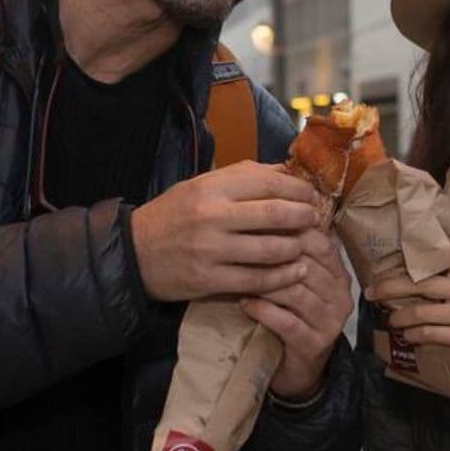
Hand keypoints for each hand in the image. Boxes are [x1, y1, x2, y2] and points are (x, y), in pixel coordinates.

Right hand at [131, 161, 321, 301]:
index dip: (298, 189)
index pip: (268, 182)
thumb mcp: (201, 185)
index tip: (311, 195)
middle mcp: (212, 216)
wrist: (134, 253)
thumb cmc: (174, 215)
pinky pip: (257, 280)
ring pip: (270, 249)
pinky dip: (281, 277)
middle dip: (304, 217)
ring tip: (306, 246)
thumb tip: (287, 170)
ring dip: (296, 248)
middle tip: (315, 220)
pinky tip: (294, 272)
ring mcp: (211, 250)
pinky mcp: (209, 280)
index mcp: (212, 187)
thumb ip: (242, 178)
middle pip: (275, 214)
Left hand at [242, 227, 352, 399]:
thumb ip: (290, 255)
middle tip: (241, 249)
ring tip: (239, 278)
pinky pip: (286, 321)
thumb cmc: (293, 316)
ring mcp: (330, 321)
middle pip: (307, 264)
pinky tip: (245, 304)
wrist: (299, 369)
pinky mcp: (314, 344)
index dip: (290, 230)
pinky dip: (263, 311)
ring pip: (296, 292)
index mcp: (339, 274)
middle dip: (272, 256)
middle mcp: (341, 295)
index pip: (320, 242)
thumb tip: (266, 216)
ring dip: (264, 283)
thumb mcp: (295, 282)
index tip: (257, 224)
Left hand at [364, 255, 449, 349]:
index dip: (414, 252)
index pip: (440, 253)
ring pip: (420, 312)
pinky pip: (428, 334)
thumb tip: (398, 260)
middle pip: (420, 284)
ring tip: (391, 318)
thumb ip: (440, 270)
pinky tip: (407, 335)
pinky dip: (412, 335)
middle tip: (371, 292)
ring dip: (398, 316)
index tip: (390, 256)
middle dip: (389, 288)